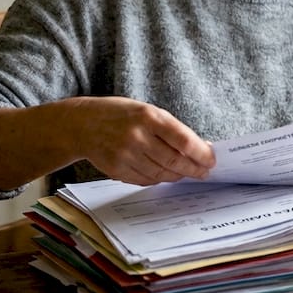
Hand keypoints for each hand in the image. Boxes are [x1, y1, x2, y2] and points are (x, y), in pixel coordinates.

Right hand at [61, 97, 214, 184]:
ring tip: (187, 173)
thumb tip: (199, 147)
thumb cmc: (121, 115)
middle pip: (174, 161)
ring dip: (178, 176)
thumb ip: (171, 129)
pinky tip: (165, 174)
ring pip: (161, 174)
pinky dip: (159, 179)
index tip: (211, 160)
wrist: (82, 124)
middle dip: (193, 169)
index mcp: (148, 116)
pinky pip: (145, 180)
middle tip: (204, 172)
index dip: (200, 153)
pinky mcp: (116, 170)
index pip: (182, 140)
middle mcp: (136, 136)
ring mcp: (125, 155)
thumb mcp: (147, 111)